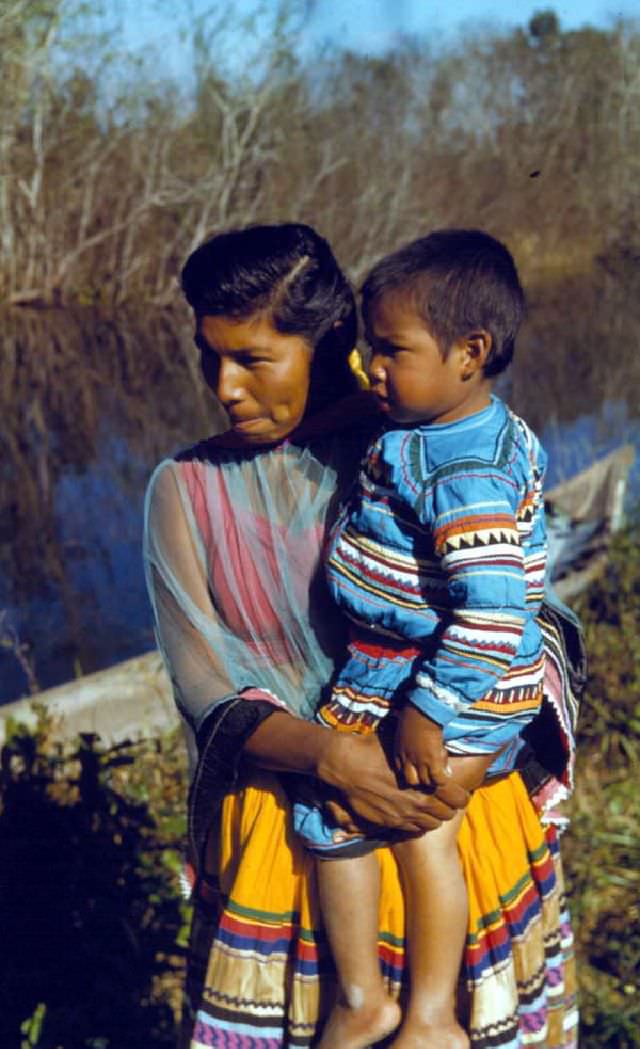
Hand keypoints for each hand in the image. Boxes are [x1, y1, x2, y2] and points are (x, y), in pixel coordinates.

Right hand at [317, 731, 467, 835]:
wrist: (347, 767)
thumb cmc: (374, 750)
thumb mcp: (404, 749)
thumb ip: (425, 757)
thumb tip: (444, 756)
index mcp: (426, 784)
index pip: (457, 798)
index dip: (461, 796)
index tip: (460, 793)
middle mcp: (419, 803)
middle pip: (447, 814)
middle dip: (448, 808)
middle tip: (445, 800)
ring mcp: (404, 816)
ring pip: (431, 825)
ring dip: (433, 817)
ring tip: (429, 808)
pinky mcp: (390, 823)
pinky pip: (413, 829)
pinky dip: (417, 824)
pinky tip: (413, 814)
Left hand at [394, 705, 450, 788]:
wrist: (422, 711)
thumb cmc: (412, 713)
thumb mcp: (403, 727)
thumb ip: (406, 735)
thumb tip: (411, 733)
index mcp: (398, 751)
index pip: (400, 770)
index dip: (411, 771)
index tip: (418, 768)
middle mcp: (407, 760)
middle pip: (411, 781)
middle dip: (420, 780)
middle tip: (430, 774)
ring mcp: (419, 762)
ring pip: (426, 782)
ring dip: (433, 779)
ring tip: (441, 773)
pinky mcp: (433, 761)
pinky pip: (438, 779)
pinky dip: (443, 778)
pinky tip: (448, 772)